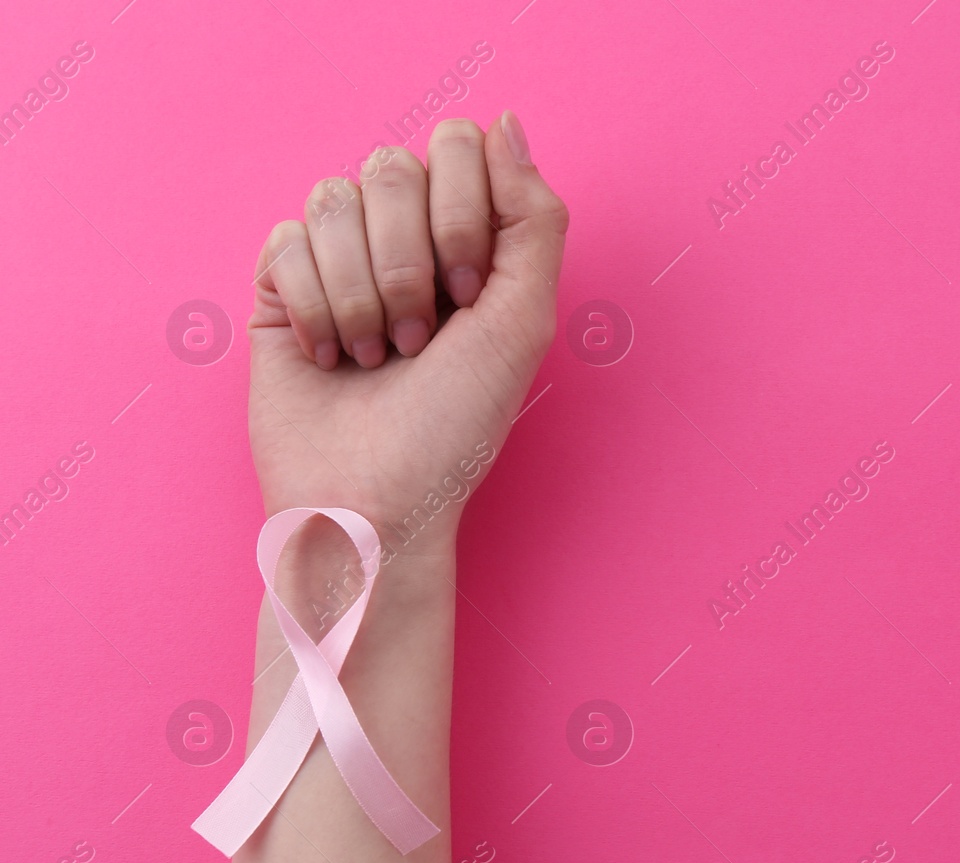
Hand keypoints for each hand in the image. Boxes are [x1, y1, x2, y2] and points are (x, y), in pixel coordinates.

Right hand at [246, 112, 566, 547]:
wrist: (376, 497)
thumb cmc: (457, 424)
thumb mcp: (523, 321)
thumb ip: (533, 217)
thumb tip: (502, 122)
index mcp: (469, 238)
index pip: (456, 146)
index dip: (460, 215)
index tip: (469, 296)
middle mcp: (404, 239)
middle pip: (389, 166)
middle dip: (408, 263)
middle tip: (421, 339)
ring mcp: (338, 259)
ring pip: (331, 199)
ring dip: (361, 293)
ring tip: (377, 357)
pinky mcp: (280, 287)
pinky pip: (283, 241)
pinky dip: (314, 306)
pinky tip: (329, 359)